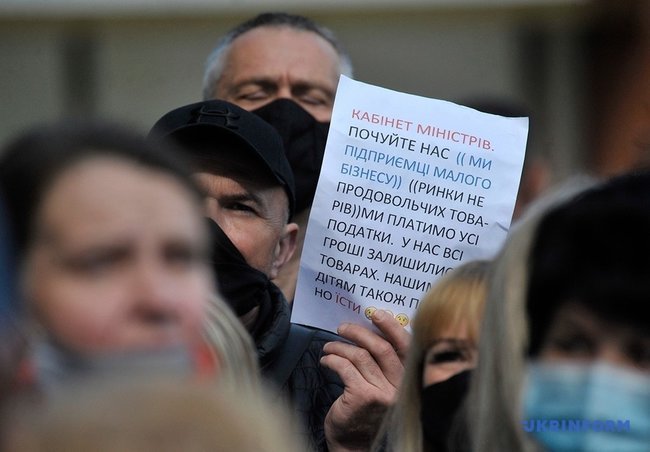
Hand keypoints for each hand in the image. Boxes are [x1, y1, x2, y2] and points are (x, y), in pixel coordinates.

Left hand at [321, 310, 410, 450]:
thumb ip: (383, 366)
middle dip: (359, 332)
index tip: (376, 313)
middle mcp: (398, 387)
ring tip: (329, 347)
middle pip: (381, 348)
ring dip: (340, 347)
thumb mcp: (382, 388)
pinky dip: (332, 359)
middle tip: (343, 328)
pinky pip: (345, 367)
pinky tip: (326, 360)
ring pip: (360, 356)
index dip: (391, 327)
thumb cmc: (365, 414)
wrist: (354, 446)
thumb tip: (370, 331)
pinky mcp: (362, 396)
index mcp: (407, 381)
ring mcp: (381, 393)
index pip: (405, 348)